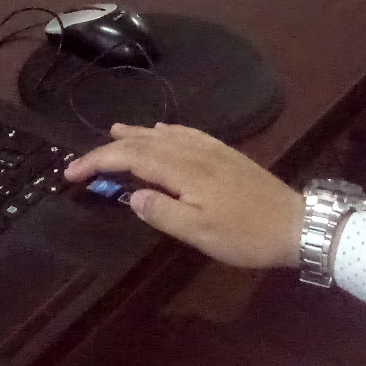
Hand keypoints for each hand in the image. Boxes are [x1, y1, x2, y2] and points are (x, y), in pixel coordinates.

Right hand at [64, 123, 307, 270]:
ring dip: (136, 134)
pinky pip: (187, 133)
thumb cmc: (244, 234)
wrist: (294, 224)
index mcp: (182, 169)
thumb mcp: (199, 233)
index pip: (130, 159)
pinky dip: (166, 131)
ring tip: (114, 131)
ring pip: (164, 134)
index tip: (70, 173)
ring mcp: (211, 149)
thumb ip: (162, 212)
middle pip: (143, 143)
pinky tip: (163, 132)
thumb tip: (131, 195)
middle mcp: (193, 151)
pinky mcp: (225, 153)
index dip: (98, 162)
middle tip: (82, 162)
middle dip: (110, 149)